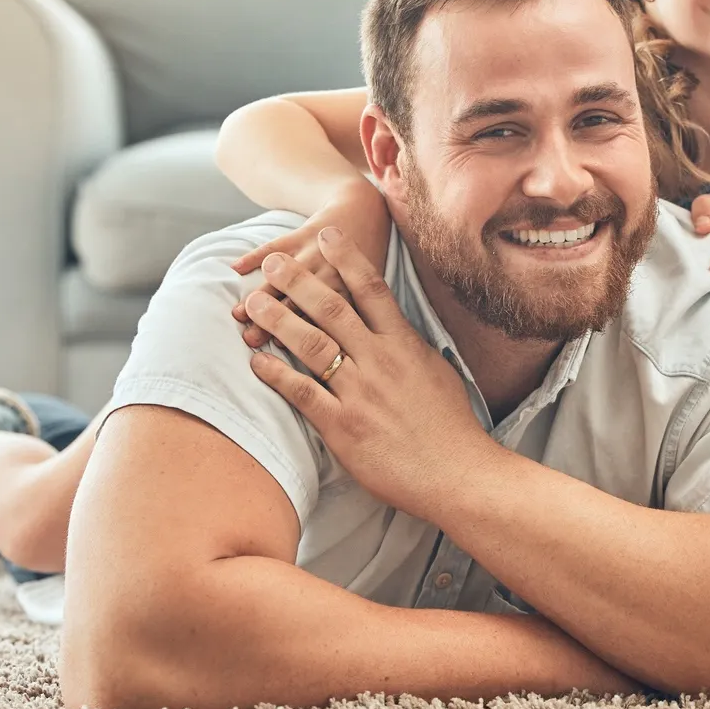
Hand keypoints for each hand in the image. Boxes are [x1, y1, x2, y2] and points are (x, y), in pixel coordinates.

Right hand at [231, 179, 391, 349]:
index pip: (326, 323)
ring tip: (238, 313)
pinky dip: (255, 256)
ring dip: (261, 294)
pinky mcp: (301, 234)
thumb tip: (340, 373)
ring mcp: (316, 253)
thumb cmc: (365, 268)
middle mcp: (333, 275)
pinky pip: (276, 245)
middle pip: (300, 303)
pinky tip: (235, 269)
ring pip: (285, 277)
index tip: (280, 353)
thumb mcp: (369, 295)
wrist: (365, 212)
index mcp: (352, 295)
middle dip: (274, 322)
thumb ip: (356, 329)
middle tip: (249, 339)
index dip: (304, 338)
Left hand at [243, 227, 487, 512]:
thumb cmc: (450, 427)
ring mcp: (359, 392)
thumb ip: (410, 347)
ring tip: (253, 303)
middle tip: (274, 262)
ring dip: (278, 319)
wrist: (457, 473)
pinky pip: (302, 392)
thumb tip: (396, 328)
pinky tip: (257, 360)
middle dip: (299, 280)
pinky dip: (276, 374)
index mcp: (404, 345)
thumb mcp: (436, 373)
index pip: (371, 289)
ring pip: (311, 344)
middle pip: (332, 308)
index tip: (327, 235)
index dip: (346, 258)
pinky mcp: (342, 426)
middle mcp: (380, 361)